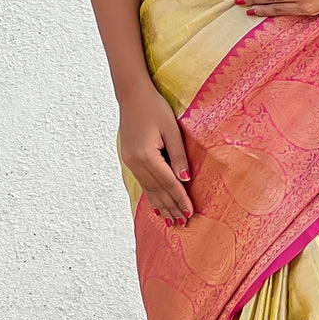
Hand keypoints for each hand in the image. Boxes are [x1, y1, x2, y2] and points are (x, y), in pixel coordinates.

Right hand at [118, 83, 192, 224]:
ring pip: (148, 189)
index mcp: (147, 155)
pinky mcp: (129, 159)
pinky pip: (142, 183)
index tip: (190, 212)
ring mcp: (130, 161)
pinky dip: (150, 196)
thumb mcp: (172, 130)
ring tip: (170, 221)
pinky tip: (155, 206)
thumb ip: (178, 155)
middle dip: (170, 208)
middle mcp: (136, 162)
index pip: (168, 183)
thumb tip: (185, 180)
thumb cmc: (155, 108)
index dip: (180, 199)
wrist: (132, 95)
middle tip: (182, 224)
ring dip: (160, 206)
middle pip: (157, 190)